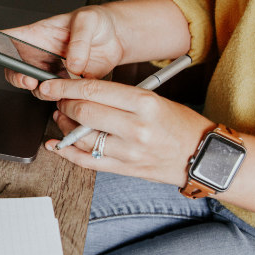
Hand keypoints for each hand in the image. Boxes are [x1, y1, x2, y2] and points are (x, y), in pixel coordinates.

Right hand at [2, 5, 123, 88]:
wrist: (118, 38)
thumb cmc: (97, 22)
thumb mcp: (88, 21)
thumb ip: (79, 41)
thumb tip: (72, 64)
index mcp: (38, 35)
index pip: (10, 39)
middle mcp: (41, 55)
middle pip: (17, 70)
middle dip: (18, 78)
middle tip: (28, 80)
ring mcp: (54, 72)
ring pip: (38, 88)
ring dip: (43, 92)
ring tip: (54, 88)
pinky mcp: (69, 85)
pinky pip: (61, 96)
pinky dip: (65, 99)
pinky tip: (71, 93)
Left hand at [37, 78, 214, 185]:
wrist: (203, 156)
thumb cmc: (181, 125)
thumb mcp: (156, 99)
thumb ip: (120, 97)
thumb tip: (83, 92)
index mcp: (144, 103)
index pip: (94, 90)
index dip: (65, 87)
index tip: (51, 85)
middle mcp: (135, 128)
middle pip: (84, 112)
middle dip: (64, 104)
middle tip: (60, 100)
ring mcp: (129, 152)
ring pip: (81, 138)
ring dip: (64, 127)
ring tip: (62, 118)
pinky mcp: (124, 169)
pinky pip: (87, 161)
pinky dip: (67, 153)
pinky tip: (56, 145)